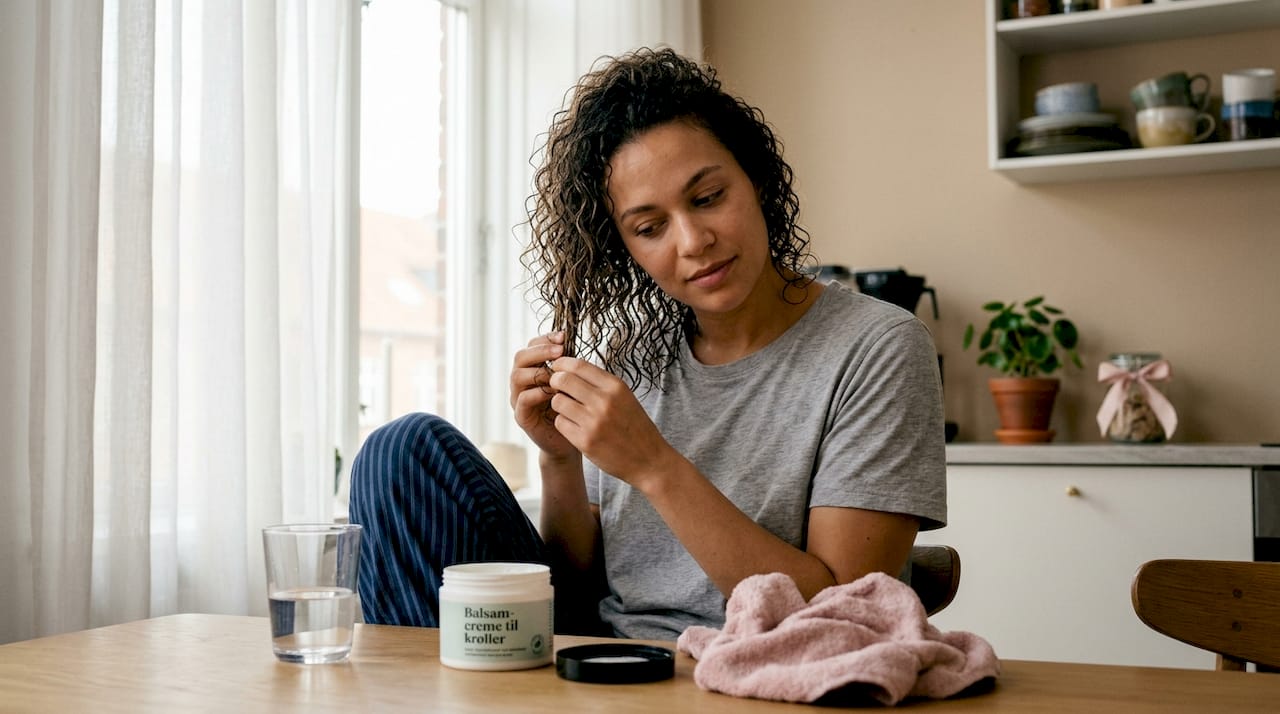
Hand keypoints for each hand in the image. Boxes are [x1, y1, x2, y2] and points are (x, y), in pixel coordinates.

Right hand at [510, 332, 577, 462]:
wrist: (571, 441)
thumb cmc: (574, 409)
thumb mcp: (574, 383)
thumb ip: (569, 366)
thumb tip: (574, 341)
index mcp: (535, 369)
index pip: (532, 346)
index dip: (545, 339)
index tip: (564, 336)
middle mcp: (523, 382)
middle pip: (520, 357)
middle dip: (540, 351)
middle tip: (559, 351)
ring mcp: (519, 399)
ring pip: (516, 376)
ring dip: (537, 371)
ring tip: (557, 374)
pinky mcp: (522, 416)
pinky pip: (522, 400)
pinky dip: (535, 393)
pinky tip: (552, 392)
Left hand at [546, 356, 673, 486]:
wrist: (649, 460)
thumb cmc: (635, 426)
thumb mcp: (625, 397)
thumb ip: (600, 383)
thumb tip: (570, 369)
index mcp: (616, 387)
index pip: (578, 365)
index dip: (562, 364)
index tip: (558, 368)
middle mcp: (604, 401)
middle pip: (562, 380)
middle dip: (554, 382)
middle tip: (556, 388)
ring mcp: (594, 422)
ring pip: (557, 402)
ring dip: (559, 404)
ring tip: (570, 410)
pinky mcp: (585, 441)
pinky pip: (560, 423)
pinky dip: (564, 423)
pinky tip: (575, 427)